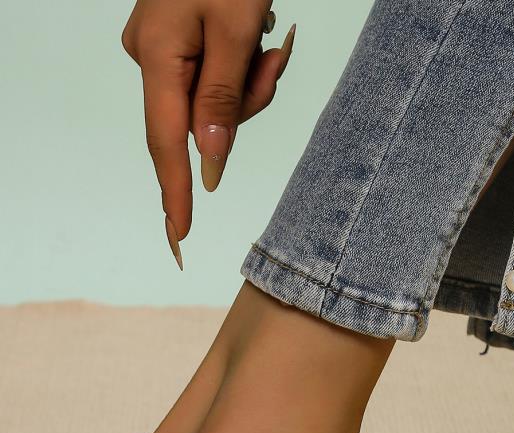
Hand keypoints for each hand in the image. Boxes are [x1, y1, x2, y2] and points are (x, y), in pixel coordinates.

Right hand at [121, 0, 294, 267]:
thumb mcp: (234, 26)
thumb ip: (222, 97)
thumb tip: (210, 160)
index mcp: (158, 55)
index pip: (167, 143)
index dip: (176, 192)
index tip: (181, 235)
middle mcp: (150, 56)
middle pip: (201, 121)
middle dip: (245, 103)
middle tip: (272, 56)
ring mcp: (162, 48)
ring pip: (214, 100)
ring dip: (251, 79)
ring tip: (265, 33)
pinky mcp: (178, 41)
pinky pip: (215, 76)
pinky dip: (243, 66)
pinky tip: (255, 31)